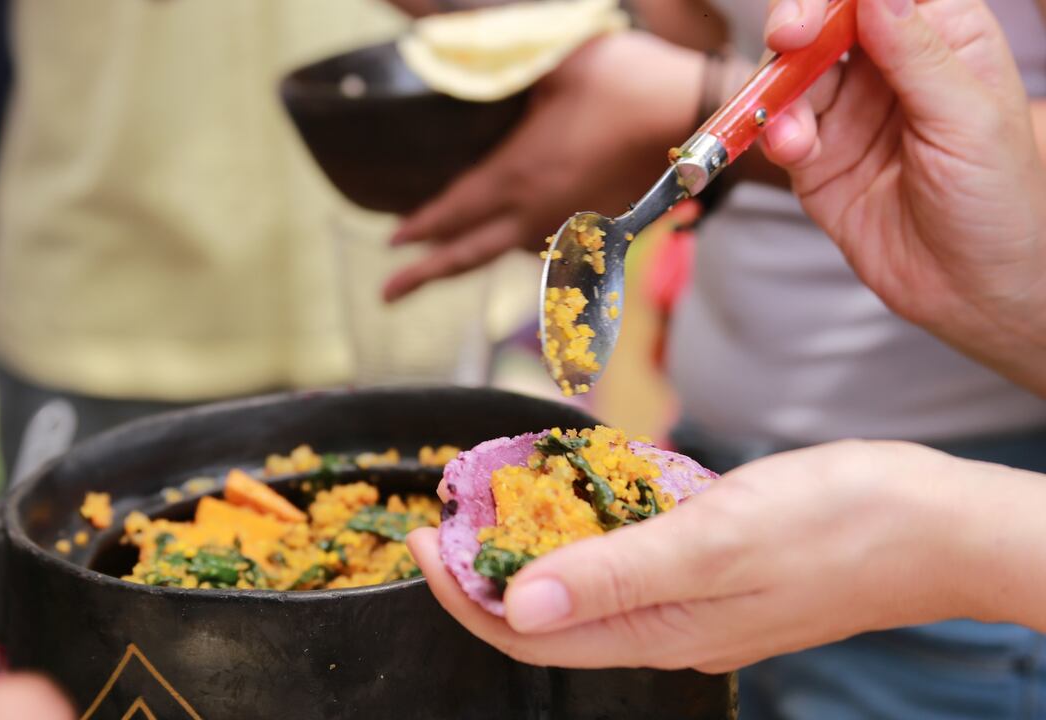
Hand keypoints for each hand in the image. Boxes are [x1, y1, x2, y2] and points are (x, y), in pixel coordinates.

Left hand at [383, 31, 703, 300]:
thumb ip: (494, 47)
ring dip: (469, 257)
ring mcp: (567, 224)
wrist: (697, 118)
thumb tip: (438, 37)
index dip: (419, 229)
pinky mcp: (597, 226)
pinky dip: (512, 247)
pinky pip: (541, 246)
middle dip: (424, 275)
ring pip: (505, 252)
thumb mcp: (553, 55)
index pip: (453, 212)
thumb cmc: (626, 81)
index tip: (391, 241)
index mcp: (518, 175)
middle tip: (389, 294)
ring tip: (439, 263)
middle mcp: (535, 212)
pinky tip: (506, 239)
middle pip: (469, 254)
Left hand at [407, 441, 971, 671]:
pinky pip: (630, 562)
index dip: (462, 593)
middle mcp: (665, 628)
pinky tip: (583, 491)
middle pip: (547, 613)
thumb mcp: (715, 541)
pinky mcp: (713, 572)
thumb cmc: (838, 526)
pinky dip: (592, 531)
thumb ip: (616, 574)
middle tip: (453, 509)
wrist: (936, 524)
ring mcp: (691, 603)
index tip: (424, 538)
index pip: (527, 631)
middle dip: (486, 570)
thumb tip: (520, 604)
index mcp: (658, 631)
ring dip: (536, 547)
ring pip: (586, 586)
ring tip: (500, 495)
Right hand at [759, 0, 1045, 394]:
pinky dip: (775, 136)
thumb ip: (917, 54)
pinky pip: (778, 131)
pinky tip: (794, 151)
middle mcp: (888, 67)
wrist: (972, 290)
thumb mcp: (968, 120)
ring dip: (779, 93)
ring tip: (794, 133)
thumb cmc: (998, 201)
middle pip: (822, 21)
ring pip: (789, 75)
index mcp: (942, 38)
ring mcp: (848, 112)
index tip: (812, 16)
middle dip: (795, 26)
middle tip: (785, 42)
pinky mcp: (816, 158)